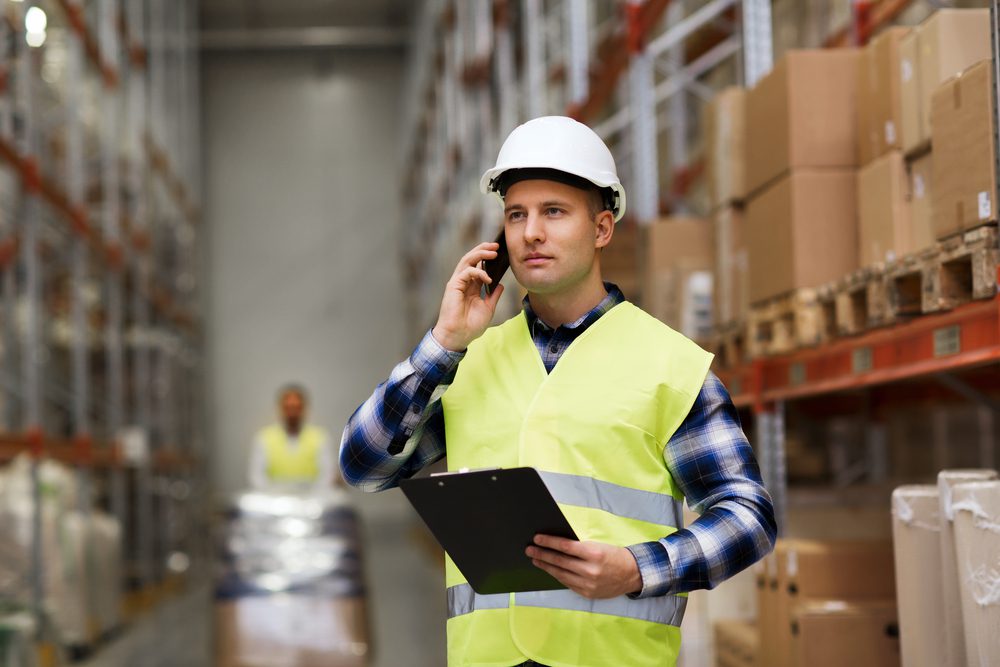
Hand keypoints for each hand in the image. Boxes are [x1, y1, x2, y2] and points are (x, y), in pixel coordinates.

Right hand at [431, 242, 505, 351]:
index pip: (479, 266)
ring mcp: (457, 283)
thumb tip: (500, 285)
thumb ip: (493, 296)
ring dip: (480, 254)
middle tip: (496, 246)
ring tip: (493, 252)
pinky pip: (466, 272)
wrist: (459, 336)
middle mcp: (463, 282)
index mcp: (471, 287)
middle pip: (472, 259)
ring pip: (467, 260)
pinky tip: (488, 278)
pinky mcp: (453, 286)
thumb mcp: (488, 308)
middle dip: (483, 249)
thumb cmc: (470, 326)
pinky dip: (478, 272)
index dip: (488, 257)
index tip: (500, 252)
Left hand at [526, 534, 642, 598]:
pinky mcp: (587, 593)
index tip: (537, 538)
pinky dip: (557, 575)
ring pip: (560, 574)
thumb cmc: (614, 555)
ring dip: (546, 566)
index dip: (549, 542)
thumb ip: (579, 547)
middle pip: (560, 561)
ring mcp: (588, 584)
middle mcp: (590, 570)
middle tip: (529, 550)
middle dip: (542, 554)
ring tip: (535, 559)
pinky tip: (549, 569)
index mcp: (594, 554)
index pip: (565, 546)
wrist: (632, 575)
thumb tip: (556, 544)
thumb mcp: (599, 546)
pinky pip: (567, 583)